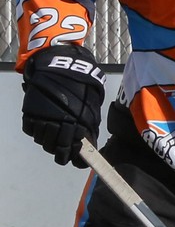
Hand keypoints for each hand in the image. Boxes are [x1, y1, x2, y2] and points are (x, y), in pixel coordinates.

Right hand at [21, 45, 104, 166]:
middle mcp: (60, 123)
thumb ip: (90, 123)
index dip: (76, 159)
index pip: (76, 149)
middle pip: (57, 149)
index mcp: (79, 123)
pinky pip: (31, 130)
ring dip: (49, 142)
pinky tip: (43, 126)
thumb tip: (90, 141)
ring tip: (54, 137)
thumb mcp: (91, 103)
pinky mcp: (30, 113)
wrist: (59, 64)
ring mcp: (43, 118)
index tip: (77, 162)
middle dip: (62, 153)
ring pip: (42, 141)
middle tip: (64, 152)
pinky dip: (36, 131)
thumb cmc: (81, 82)